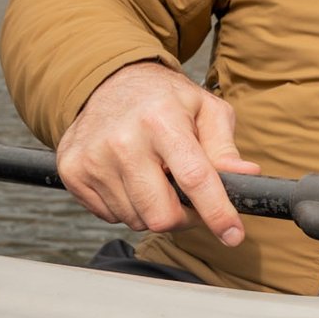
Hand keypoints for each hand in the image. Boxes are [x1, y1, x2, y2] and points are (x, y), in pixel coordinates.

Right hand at [55, 60, 259, 245]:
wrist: (108, 83)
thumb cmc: (164, 100)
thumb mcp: (205, 110)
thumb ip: (225, 147)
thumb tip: (246, 175)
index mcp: (161, 120)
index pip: (193, 177)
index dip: (217, 212)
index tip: (233, 235)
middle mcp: (123, 140)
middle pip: (160, 214)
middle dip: (184, 218)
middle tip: (191, 201)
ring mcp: (92, 158)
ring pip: (135, 220)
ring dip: (154, 211)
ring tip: (157, 180)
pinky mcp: (72, 172)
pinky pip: (110, 216)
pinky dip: (128, 207)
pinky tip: (132, 179)